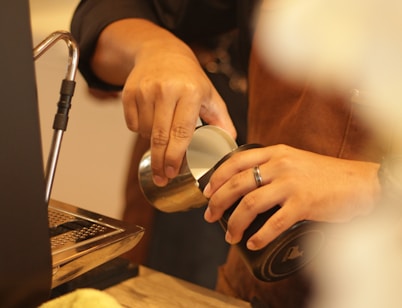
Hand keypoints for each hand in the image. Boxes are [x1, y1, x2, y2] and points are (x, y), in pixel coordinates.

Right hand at [92, 19, 235, 185]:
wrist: (161, 52)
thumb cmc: (189, 78)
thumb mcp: (210, 94)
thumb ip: (221, 119)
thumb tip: (231, 143)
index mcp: (190, 92)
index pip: (181, 132)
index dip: (175, 157)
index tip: (172, 173)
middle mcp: (166, 90)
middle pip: (160, 137)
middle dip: (160, 162)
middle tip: (161, 178)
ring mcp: (145, 90)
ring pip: (144, 132)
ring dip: (152, 141)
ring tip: (162, 131)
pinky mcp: (129, 92)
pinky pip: (131, 124)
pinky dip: (139, 129)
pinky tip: (149, 120)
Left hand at [203, 144, 380, 249]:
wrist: (357, 182)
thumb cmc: (324, 174)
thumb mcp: (294, 160)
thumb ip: (272, 166)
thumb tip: (245, 184)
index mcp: (275, 153)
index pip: (235, 161)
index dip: (216, 177)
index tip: (207, 192)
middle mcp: (280, 166)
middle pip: (237, 183)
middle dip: (217, 202)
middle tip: (210, 216)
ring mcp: (291, 184)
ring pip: (250, 204)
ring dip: (235, 223)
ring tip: (230, 235)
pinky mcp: (303, 204)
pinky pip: (273, 223)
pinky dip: (260, 236)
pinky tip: (253, 243)